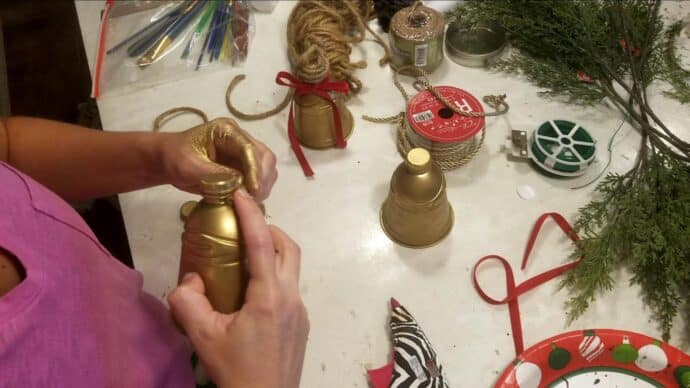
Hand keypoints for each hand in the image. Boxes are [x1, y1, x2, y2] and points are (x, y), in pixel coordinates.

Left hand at [158, 118, 277, 201]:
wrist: (167, 160)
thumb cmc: (174, 158)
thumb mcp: (189, 166)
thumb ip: (214, 174)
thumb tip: (240, 185)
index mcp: (226, 131)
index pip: (249, 149)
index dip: (255, 169)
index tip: (254, 190)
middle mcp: (240, 138)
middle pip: (265, 156)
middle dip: (262, 178)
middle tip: (253, 198)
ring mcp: (243, 153)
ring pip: (267, 168)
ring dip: (263, 185)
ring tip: (251, 201)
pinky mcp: (243, 166)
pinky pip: (260, 178)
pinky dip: (258, 190)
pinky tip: (249, 200)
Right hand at [168, 189, 308, 387]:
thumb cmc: (236, 370)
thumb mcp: (203, 337)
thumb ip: (188, 302)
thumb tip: (188, 282)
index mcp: (269, 296)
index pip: (263, 243)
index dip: (252, 214)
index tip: (241, 194)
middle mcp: (291, 298)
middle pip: (290, 249)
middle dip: (270, 229)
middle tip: (245, 225)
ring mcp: (300, 312)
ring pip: (293, 269)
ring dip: (274, 253)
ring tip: (246, 256)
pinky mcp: (301, 324)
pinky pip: (290, 288)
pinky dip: (275, 276)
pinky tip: (252, 292)